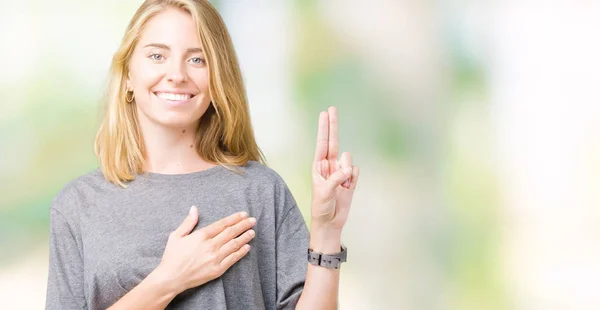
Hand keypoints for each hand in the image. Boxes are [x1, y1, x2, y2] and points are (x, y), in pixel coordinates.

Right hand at [155, 206, 255, 293]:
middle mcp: (210, 245)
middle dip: (244, 225)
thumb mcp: (176, 236)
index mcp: (201, 236)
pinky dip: (241, 252)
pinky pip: (233, 259)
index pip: (222, 224)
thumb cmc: (172, 257)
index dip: (235, 218)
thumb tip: (194, 208)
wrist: (171, 279)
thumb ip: (188, 222)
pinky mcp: (217, 270)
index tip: (244, 214)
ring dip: (245, 237)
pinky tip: (247, 247)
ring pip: (234, 245)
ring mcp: (215, 258)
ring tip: (252, 232)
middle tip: (253, 221)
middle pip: (231, 232)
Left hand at [311, 106, 359, 231]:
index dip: (324, 128)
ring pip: (348, 159)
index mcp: (318, 166)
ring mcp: (341, 172)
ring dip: (346, 170)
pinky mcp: (351, 180)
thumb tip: (349, 168)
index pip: (322, 143)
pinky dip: (354, 179)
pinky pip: (356, 172)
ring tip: (341, 185)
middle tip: (332, 108)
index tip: (325, 113)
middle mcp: (330, 166)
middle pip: (333, 141)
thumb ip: (335, 178)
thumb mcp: (324, 193)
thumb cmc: (321, 207)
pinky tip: (348, 188)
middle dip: (333, 125)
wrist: (331, 223)